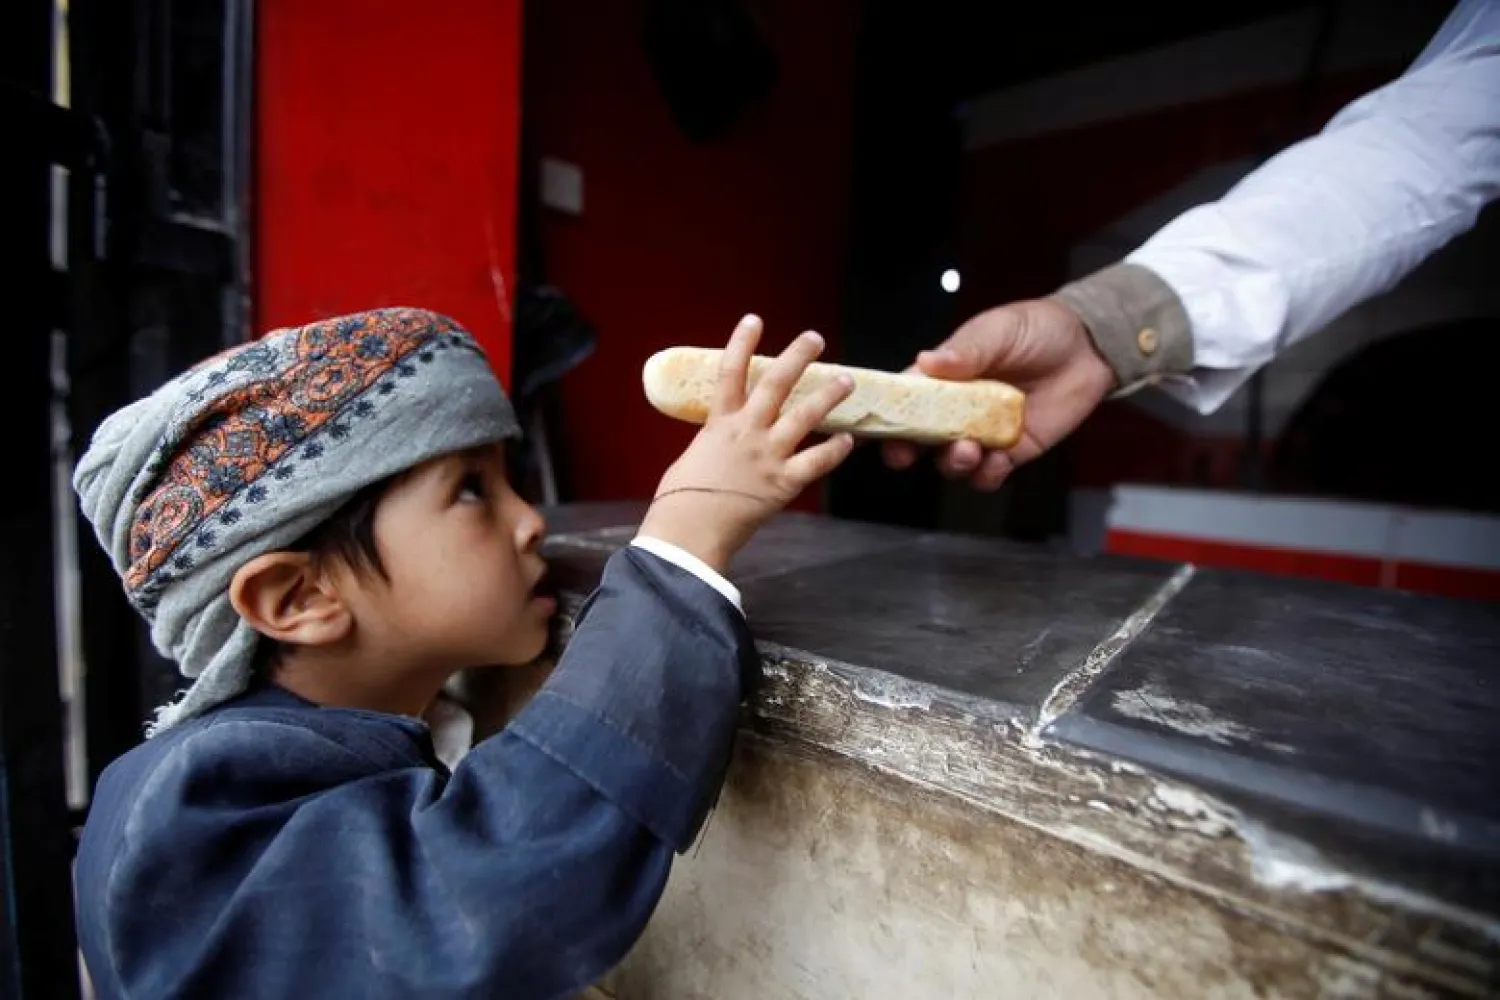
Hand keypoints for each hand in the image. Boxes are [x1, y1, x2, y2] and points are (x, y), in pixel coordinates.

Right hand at [639, 315, 855, 571]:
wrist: (688, 532)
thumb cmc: (679, 501)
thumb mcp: (691, 459)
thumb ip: (713, 444)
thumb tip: (722, 442)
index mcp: (718, 423)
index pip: (730, 372)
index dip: (742, 343)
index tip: (754, 320)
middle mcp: (747, 431)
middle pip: (776, 383)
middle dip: (797, 356)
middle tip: (815, 339)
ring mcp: (768, 455)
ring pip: (805, 416)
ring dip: (828, 395)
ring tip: (847, 380)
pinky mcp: (783, 482)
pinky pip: (816, 462)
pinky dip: (835, 450)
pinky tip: (849, 440)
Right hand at [883, 299, 1115, 490]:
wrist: (1089, 348)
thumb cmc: (1038, 329)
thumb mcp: (999, 330)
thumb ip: (966, 349)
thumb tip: (927, 361)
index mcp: (944, 377)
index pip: (905, 399)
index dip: (884, 415)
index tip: (871, 429)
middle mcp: (958, 409)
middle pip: (919, 439)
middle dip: (905, 450)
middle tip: (904, 454)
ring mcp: (983, 433)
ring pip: (951, 461)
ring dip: (951, 462)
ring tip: (966, 450)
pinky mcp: (1013, 451)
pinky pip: (989, 474)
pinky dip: (986, 475)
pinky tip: (994, 463)